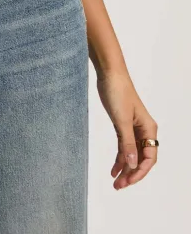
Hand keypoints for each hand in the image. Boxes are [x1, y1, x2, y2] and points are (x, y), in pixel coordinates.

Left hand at [96, 70, 157, 188]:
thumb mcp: (121, 120)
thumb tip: (131, 164)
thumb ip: (126, 143)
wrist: (109, 73)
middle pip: (141, 158)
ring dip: (125, 168)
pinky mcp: (123, 125)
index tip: (128, 181)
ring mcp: (133, 128)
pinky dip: (119, 158)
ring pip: (131, 154)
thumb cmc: (117, 92)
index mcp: (149, 128)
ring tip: (116, 182)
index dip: (140, 172)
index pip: (149, 158)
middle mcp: (144, 130)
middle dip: (131, 173)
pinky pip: (123, 146)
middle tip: (119, 186)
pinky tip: (113, 169)